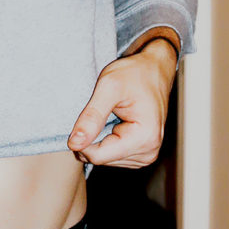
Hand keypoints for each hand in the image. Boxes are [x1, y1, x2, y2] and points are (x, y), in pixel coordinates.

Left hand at [67, 39, 176, 167]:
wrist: (154, 68)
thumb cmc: (135, 73)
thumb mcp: (108, 88)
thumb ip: (91, 117)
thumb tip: (75, 144)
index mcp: (144, 138)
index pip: (98, 156)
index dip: (82, 140)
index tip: (82, 118)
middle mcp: (149, 151)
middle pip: (101, 159)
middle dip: (92, 138)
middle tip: (98, 112)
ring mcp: (146, 153)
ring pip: (105, 158)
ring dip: (99, 138)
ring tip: (108, 115)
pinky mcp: (141, 151)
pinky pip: (112, 154)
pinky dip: (106, 139)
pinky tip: (112, 122)